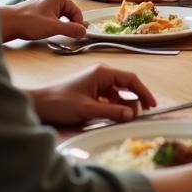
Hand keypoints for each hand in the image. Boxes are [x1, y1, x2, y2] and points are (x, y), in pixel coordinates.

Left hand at [0, 0, 86, 42]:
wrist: (8, 23)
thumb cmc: (26, 21)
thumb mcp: (53, 27)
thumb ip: (71, 30)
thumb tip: (83, 31)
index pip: (77, 13)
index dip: (77, 26)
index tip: (77, 35)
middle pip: (70, 15)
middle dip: (67, 26)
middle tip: (62, 35)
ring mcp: (48, 3)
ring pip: (62, 17)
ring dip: (59, 26)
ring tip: (49, 32)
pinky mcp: (41, 10)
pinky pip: (54, 18)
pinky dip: (52, 25)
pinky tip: (44, 30)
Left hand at [29, 64, 155, 126]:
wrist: (39, 105)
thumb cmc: (60, 103)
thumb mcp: (87, 109)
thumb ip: (111, 112)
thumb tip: (131, 115)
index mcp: (102, 72)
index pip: (131, 79)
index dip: (143, 92)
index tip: (152, 105)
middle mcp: (101, 74)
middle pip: (126, 86)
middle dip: (134, 100)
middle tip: (139, 115)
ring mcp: (96, 82)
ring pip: (118, 93)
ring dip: (123, 105)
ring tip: (125, 118)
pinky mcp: (91, 91)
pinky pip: (109, 98)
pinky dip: (113, 107)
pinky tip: (114, 116)